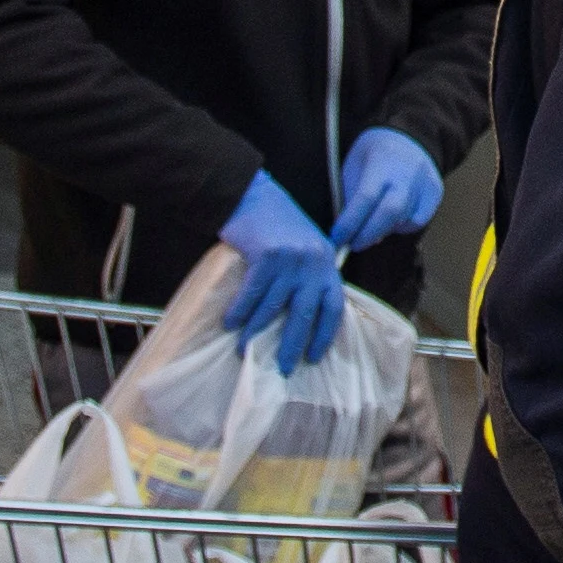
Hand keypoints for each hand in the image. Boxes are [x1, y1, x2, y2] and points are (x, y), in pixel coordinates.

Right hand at [218, 173, 346, 370]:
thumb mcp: (306, 246)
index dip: (324, 334)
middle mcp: (314, 263)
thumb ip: (309, 276)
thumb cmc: (277, 223)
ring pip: (273, 307)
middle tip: (283, 368)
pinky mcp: (267, 257)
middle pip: (304, 315)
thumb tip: (301, 317)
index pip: (333, 306)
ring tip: (245, 350)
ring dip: (257, 332)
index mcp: (326, 263)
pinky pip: (251, 293)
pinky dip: (239, 312)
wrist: (253, 194)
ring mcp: (291, 260)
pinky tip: (230, 324)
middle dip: (293, 344)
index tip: (313, 357)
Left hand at [333, 131, 443, 250]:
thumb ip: (352, 196)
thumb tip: (349, 231)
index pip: (365, 196)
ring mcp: (425, 182)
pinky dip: (401, 226)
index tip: (337, 238)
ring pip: (404, 219)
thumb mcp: (354, 166)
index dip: (350, 222)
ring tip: (370, 228)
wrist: (406, 138)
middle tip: (353, 244)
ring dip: (383, 230)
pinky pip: (418, 220)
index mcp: (382, 161)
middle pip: (391, 212)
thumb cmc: (373, 155)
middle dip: (368, 234)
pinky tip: (392, 221)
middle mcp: (408, 172)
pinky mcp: (435, 193)